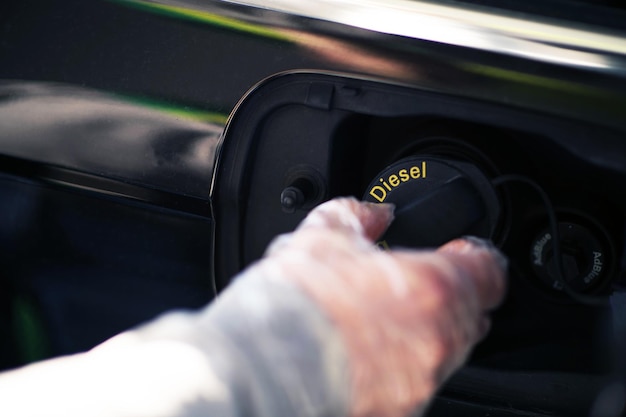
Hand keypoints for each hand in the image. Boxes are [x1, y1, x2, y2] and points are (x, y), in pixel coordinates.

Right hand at [262, 197, 506, 416]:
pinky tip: (367, 351)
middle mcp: (439, 339)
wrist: (265, 365)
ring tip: (382, 318)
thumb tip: (374, 213)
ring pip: (447, 350)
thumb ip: (358, 216)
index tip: (461, 252)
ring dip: (427, 331)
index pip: (490, 271)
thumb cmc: (296, 304)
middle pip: (472, 314)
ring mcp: (423, 381)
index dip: (476, 257)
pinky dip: (403, 364)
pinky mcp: (402, 410)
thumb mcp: (324, 236)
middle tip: (414, 283)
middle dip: (450, 296)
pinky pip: (418, 380)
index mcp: (434, 287)